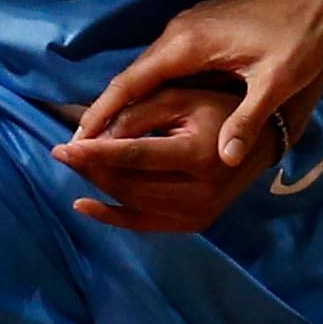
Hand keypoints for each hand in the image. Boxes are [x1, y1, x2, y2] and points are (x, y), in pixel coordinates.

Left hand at [51, 79, 274, 235]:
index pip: (136, 156)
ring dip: (98, 185)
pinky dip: (111, 215)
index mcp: (201, 155)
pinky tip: (84, 204)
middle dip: (91, 168)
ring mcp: (199, 213)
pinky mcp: (194, 224)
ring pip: (132, 203)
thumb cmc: (218, 108)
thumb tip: (92, 136)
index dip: (96, 153)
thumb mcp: (180, 99)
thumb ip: (137, 115)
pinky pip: (144, 223)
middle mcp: (201, 191)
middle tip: (62, 151)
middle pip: (129, 183)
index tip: (63, 146)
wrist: (260, 141)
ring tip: (74, 166)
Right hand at [76, 0, 322, 174]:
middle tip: (83, 149)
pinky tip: (147, 110)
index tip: (78, 141)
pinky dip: (149, 86)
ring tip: (107, 136)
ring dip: (127, 99)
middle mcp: (179, 30)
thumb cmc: (300, 37)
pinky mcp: (199, 28)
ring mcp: (188, 26)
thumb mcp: (276, 82)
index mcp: (188, 43)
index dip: (102, 113)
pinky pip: (163, 61)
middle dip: (106, 111)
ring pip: (147, 68)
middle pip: (132, 76)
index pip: (131, 82)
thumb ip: (246, 119)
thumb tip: (225, 161)